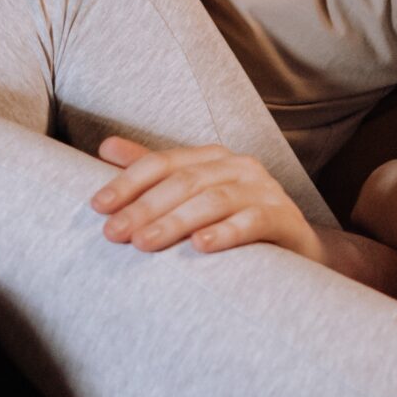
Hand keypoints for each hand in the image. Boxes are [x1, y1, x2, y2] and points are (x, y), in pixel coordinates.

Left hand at [90, 137, 326, 262]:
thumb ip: (153, 172)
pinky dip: (225, 233)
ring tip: (144, 243)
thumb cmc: (235, 221)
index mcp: (212, 158)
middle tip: (113, 233)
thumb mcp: (193, 195)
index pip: (163, 162)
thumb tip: (105, 147)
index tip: (98, 206)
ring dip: (175, 222)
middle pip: (184, 182)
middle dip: (144, 207)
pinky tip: (200, 247)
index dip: (128, 181)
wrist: (298, 249)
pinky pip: (253, 221)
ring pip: (213, 200)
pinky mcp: (284, 218)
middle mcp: (238, 166)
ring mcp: (264, 190)